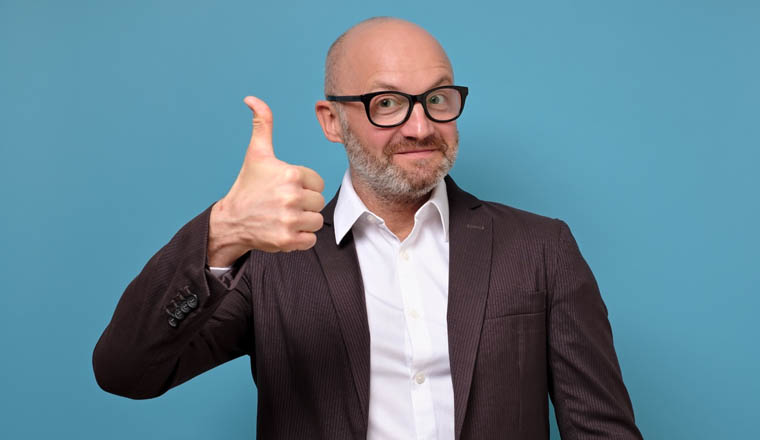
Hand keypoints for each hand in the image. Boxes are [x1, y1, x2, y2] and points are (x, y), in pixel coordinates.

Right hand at [208, 96, 324, 265]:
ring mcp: (289, 220)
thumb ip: (262, 124)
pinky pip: (310, 239)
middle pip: (318, 202)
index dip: (304, 186)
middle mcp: (291, 196)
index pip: (317, 182)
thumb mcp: (256, 153)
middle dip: (304, 204)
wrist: (231, 220)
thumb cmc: (247, 186)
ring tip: (285, 216)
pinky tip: (284, 229)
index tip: (286, 188)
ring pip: (316, 221)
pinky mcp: (287, 240)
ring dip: (304, 221)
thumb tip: (252, 98)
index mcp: (290, 174)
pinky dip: (301, 238)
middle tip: (283, 204)